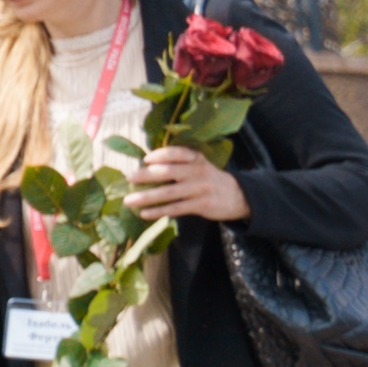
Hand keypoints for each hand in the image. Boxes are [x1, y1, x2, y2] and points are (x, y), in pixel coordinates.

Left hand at [129, 142, 254, 224]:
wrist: (238, 195)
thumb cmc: (208, 180)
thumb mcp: (198, 166)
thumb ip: (178, 165)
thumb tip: (144, 168)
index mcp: (196, 159)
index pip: (178, 153)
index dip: (162, 155)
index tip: (146, 159)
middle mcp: (198, 171)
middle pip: (169, 172)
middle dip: (147, 175)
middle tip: (129, 179)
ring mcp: (201, 188)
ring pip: (170, 192)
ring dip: (147, 197)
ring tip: (129, 201)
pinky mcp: (202, 204)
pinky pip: (176, 208)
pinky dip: (159, 211)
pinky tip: (144, 213)